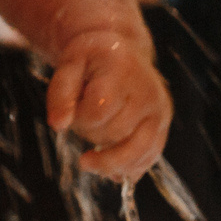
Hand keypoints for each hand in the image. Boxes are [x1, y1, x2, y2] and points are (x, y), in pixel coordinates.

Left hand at [45, 28, 171, 181]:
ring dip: (109, 163)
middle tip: (85, 119)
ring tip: (88, 161)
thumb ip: (60, 93)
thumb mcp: (70, 63)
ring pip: (136, 153)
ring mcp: (160, 112)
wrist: (122, 52)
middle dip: (91, 134)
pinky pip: (148, 158)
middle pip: (115, 133)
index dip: (79, 118)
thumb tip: (58, 125)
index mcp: (124, 71)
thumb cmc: (93, 59)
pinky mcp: (163, 127)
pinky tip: (111, 168)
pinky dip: (128, 168)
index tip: (74, 108)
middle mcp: (149, 92)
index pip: (98, 111)